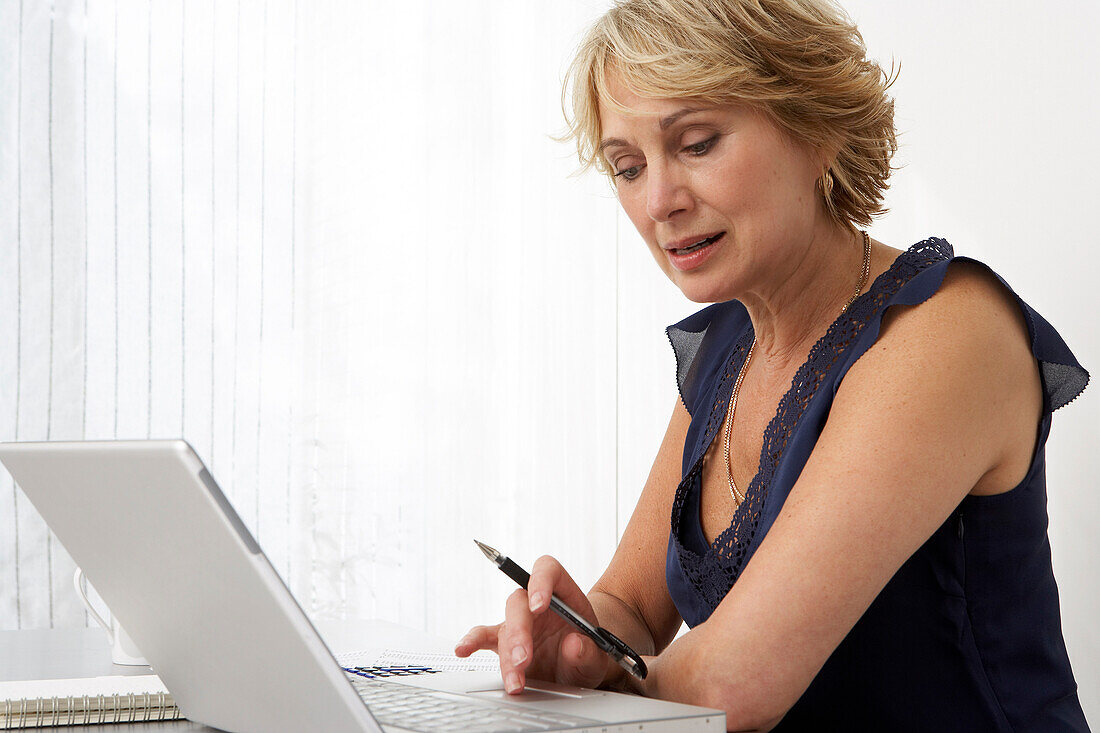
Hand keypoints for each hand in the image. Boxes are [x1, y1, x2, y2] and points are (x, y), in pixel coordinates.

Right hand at [454, 555, 606, 693]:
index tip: (539, 605)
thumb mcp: (598, 657)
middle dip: (519, 633)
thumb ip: (588, 651)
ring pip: (505, 629)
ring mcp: (519, 622)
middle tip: (524, 659)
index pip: (548, 571)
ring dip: (507, 656)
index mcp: (563, 592)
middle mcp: (536, 603)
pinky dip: (472, 642)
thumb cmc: (591, 652)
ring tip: (515, 682)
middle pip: (520, 604)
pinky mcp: (505, 642)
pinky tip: (463, 649)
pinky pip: (484, 637)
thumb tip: (574, 645)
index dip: (541, 582)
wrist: (581, 667)